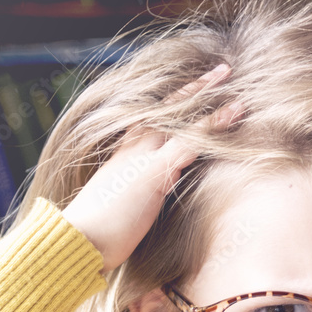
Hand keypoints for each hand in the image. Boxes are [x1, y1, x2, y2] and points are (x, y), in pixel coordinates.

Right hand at [63, 64, 236, 273]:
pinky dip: (213, 124)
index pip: (152, 121)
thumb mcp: (121, 205)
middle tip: (219, 70)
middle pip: (166, 109)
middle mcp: (133, 150)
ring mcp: (143, 158)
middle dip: (193, 89)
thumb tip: (165, 184)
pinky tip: (234, 110)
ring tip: (230, 75)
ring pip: (179, 118)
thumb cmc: (94, 233)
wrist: (76, 241)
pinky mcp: (153, 172)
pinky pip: (190, 141)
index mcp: (123, 156)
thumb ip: (143, 191)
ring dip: (208, 96)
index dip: (174, 106)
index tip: (193, 93)